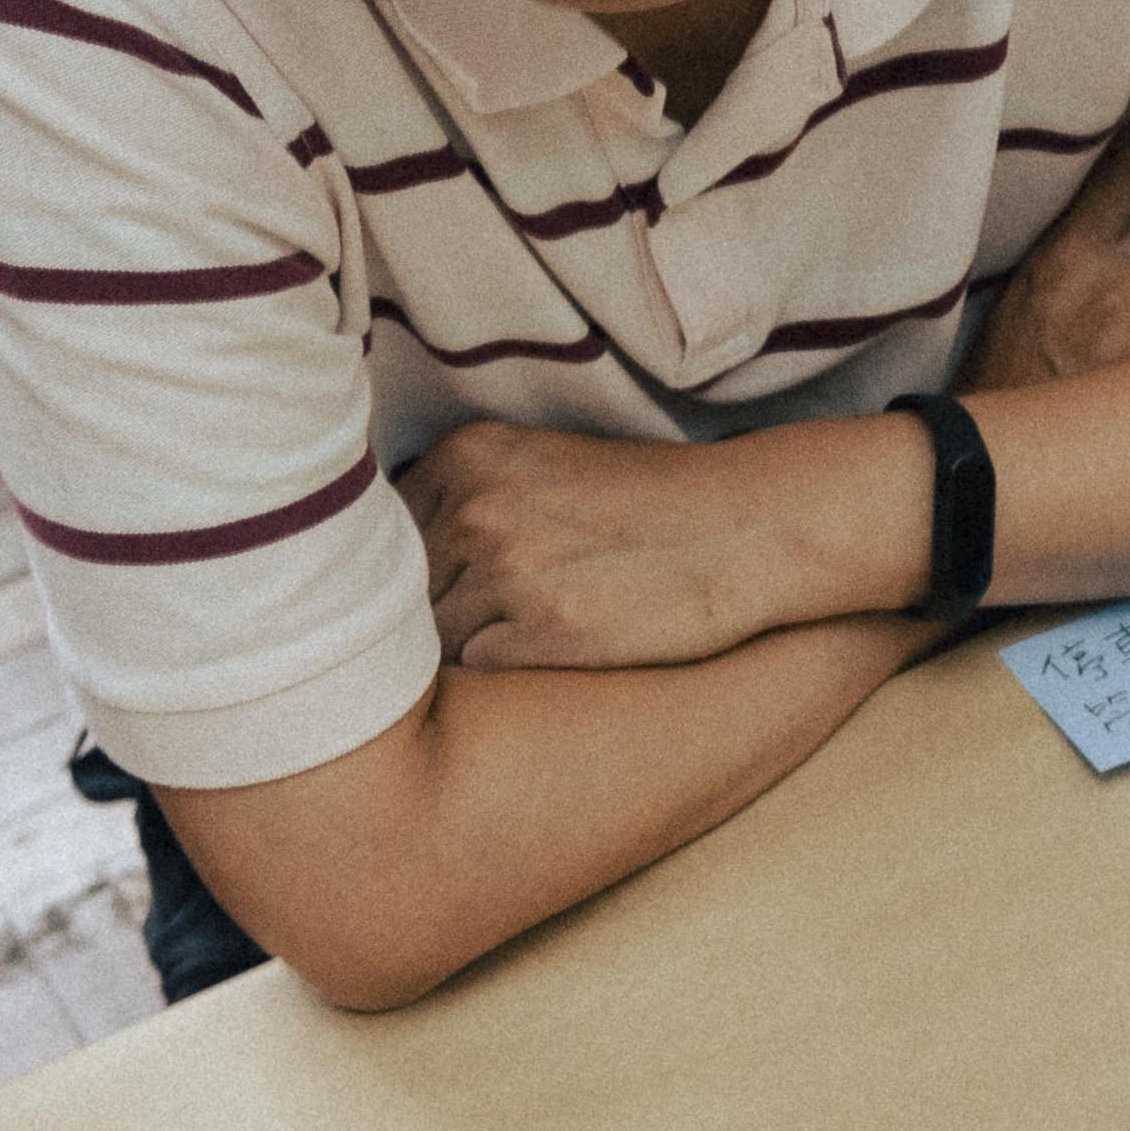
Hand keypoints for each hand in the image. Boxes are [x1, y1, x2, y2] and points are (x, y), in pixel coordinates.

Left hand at [408, 417, 853, 672]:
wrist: (746, 527)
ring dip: (455, 651)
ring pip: (432, 636)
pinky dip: (495, 675)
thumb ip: (472, 496)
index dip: (398, 570)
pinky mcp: (545, 630)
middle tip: (459, 629)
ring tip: (496, 648)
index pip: (382, 531)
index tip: (427, 590)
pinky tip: (533, 661)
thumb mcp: (545, 467)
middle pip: (399, 586)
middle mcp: (477, 506)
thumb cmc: (653, 503)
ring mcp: (506, 569)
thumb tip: (400, 555)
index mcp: (469, 455)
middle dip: (422, 614)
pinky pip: (476, 670)